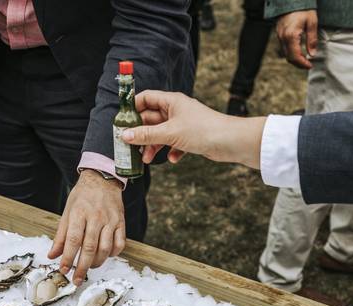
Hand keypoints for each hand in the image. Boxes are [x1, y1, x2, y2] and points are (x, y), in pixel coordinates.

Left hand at [47, 170, 125, 284]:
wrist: (102, 180)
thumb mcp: (67, 212)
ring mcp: (110, 220)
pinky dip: (113, 254)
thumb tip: (52, 256)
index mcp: (79, 213)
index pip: (73, 240)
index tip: (63, 270)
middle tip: (77, 280)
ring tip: (89, 267)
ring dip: (97, 262)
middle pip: (90, 247)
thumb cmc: (82, 197)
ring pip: (105, 248)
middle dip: (82, 267)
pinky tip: (106, 256)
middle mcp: (96, 217)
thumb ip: (61, 236)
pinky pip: (120, 243)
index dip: (68, 258)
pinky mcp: (121, 222)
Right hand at [122, 91, 265, 168]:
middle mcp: (177, 110)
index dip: (133, 108)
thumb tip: (125, 135)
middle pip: (151, 119)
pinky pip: (175, 144)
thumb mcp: (170, 133)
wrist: (231, 142)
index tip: (122, 121)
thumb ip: (146, 135)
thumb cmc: (202, 130)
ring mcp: (184, 124)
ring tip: (147, 159)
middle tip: (130, 146)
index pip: (146, 98)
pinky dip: (172, 151)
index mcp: (171, 101)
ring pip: (161, 133)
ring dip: (153, 145)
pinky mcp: (191, 137)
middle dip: (141, 133)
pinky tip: (174, 159)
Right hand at [276, 10, 317, 69]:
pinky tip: (298, 51)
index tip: (310, 65)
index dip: (303, 64)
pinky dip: (291, 52)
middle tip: (308, 64)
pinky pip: (284, 48)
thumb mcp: (312, 23)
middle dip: (299, 64)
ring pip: (285, 54)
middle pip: (289, 58)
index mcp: (291, 36)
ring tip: (304, 59)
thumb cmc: (303, 9)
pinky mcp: (279, 34)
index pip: (295, 57)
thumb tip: (312, 54)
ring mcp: (279, 36)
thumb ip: (312, 40)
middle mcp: (283, 37)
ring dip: (295, 59)